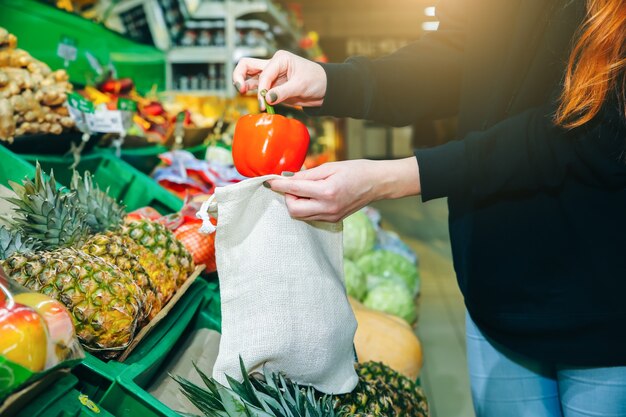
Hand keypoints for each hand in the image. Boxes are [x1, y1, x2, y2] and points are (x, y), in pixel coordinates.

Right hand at [232, 50, 326, 109]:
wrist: (324, 89)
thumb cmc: (316, 80)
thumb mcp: (301, 85)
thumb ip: (283, 92)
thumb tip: (266, 98)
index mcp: (280, 59)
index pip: (264, 73)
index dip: (262, 88)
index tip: (265, 102)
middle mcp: (272, 65)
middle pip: (247, 65)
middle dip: (239, 75)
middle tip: (239, 89)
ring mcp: (270, 76)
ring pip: (249, 76)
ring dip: (243, 84)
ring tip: (241, 92)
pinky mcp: (271, 86)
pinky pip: (256, 87)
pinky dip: (252, 93)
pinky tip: (252, 99)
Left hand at [268, 158, 420, 221]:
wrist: (378, 184)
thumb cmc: (356, 170)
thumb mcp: (330, 167)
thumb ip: (307, 175)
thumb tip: (288, 178)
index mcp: (327, 191)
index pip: (294, 190)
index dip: (279, 185)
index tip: (269, 181)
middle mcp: (328, 208)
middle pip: (293, 210)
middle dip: (287, 198)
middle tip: (291, 186)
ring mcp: (331, 217)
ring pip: (300, 216)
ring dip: (296, 203)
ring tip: (303, 190)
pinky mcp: (333, 220)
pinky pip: (310, 217)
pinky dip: (305, 207)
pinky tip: (312, 197)